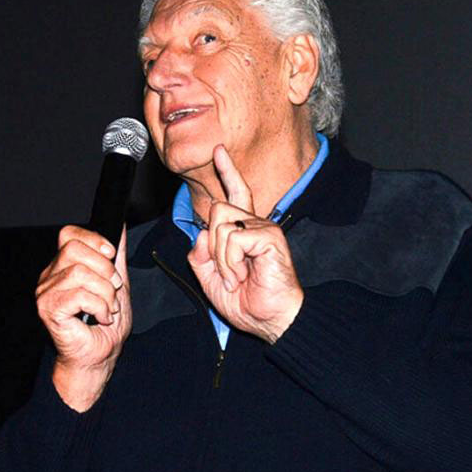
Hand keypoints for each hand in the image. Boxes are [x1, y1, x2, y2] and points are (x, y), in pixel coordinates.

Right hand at [35, 225, 131, 410]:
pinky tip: (101, 317)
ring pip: (79, 273)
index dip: (93, 239)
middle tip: (114, 290)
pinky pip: (79, 294)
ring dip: (105, 293)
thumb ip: (117, 257)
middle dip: (105, 269)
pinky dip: (99, 306)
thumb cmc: (105, 327)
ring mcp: (46, 293)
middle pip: (74, 249)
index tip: (111, 255)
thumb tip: (121, 227)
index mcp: (64, 267)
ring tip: (109, 308)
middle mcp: (50, 276)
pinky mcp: (49, 309)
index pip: (69, 234)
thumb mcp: (118, 285)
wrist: (100, 357)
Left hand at [188, 146, 303, 342]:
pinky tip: (242, 276)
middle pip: (217, 209)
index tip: (219, 151)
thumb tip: (201, 234)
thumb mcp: (211, 279)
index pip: (234, 194)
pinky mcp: (270, 237)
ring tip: (236, 278)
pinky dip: (229, 262)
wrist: (269, 320)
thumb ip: (201, 256)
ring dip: (221, 258)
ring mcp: (265, 228)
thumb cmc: (247, 302)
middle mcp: (256, 225)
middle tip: (227, 274)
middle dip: (212, 247)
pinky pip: (233, 238)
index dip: (227, 172)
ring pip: (221, 224)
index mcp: (244, 232)